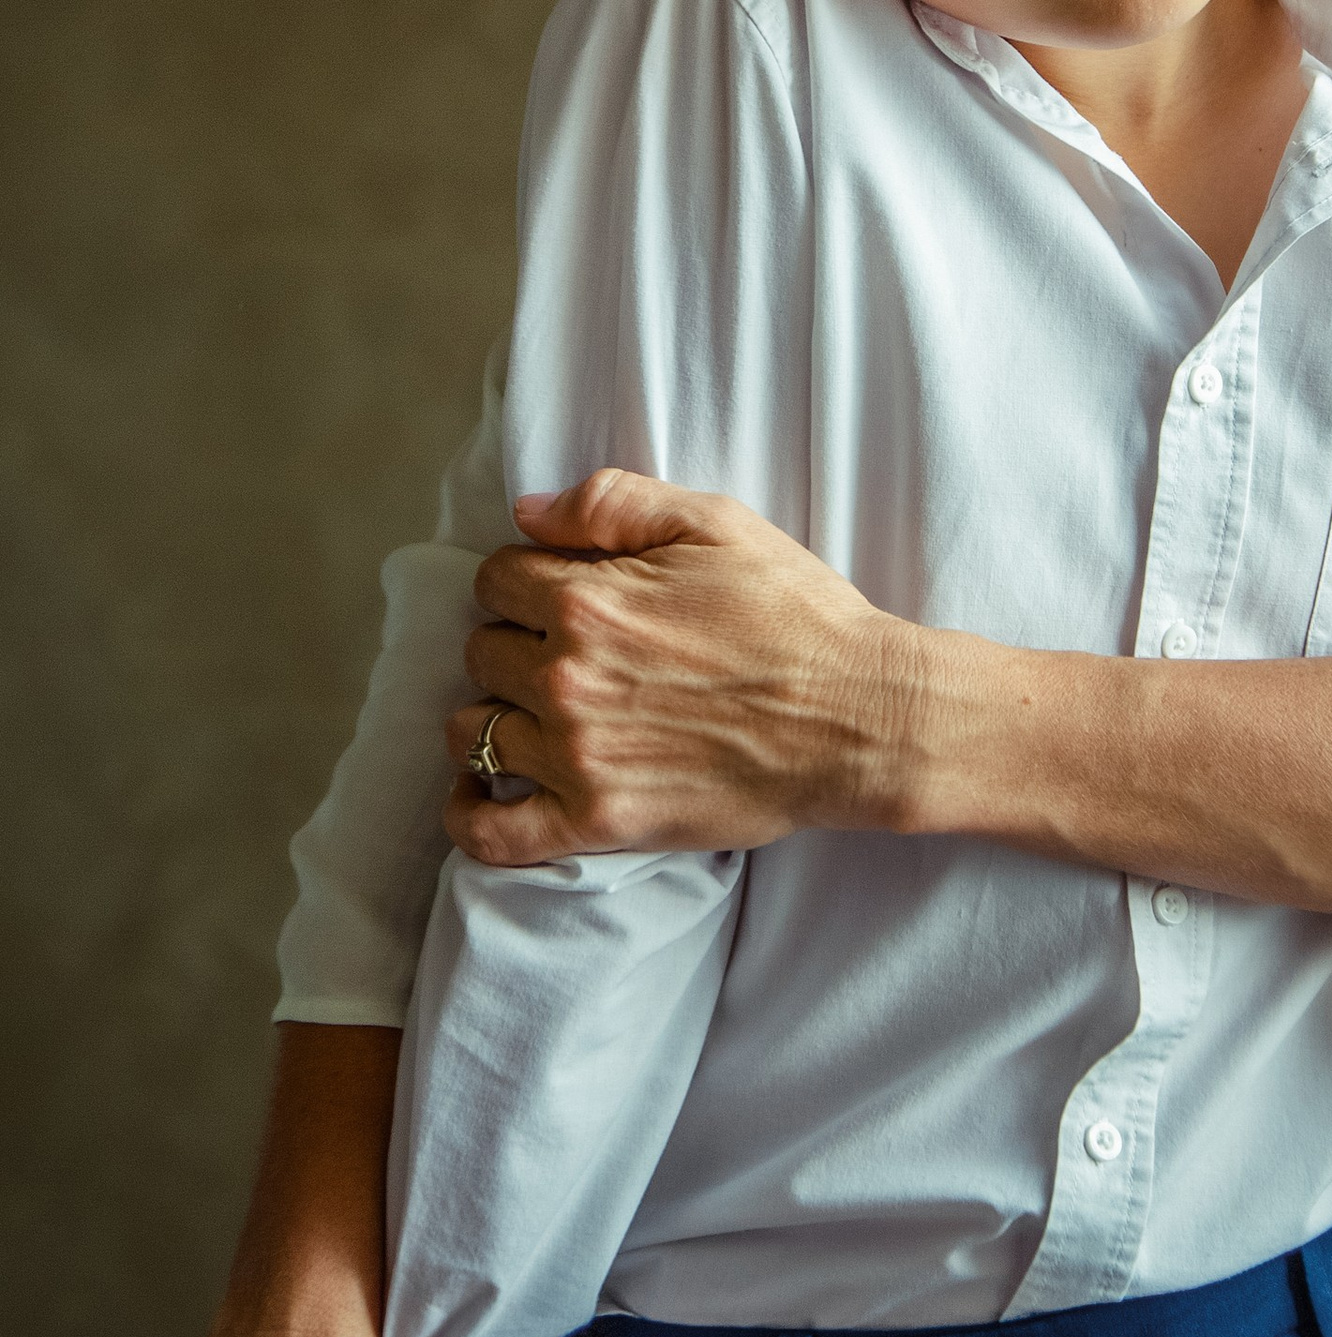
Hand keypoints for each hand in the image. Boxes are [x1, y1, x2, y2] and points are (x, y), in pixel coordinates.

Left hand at [447, 475, 927, 864]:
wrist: (857, 719)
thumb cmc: (797, 617)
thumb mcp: (718, 524)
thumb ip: (613, 504)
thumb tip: (526, 511)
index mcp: (586, 599)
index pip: (496, 579)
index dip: (528, 580)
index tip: (565, 595)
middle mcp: (567, 677)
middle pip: (480, 652)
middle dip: (515, 645)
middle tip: (570, 655)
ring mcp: (576, 756)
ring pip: (472, 732)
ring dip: (493, 717)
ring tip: (536, 716)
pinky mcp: (597, 822)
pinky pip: (492, 833)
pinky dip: (469, 817)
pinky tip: (478, 795)